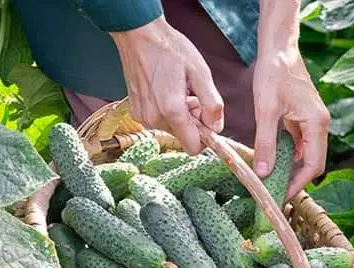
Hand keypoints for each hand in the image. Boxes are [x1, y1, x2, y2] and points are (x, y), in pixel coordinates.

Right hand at [110, 17, 223, 153]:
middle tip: (192, 95)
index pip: (193, 147)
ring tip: (179, 89)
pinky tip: (167, 90)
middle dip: (194, 121)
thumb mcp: (201, 73)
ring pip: (172, 128)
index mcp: (172, 111)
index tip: (206, 116)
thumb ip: (212, 104)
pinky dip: (167, 110)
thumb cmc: (170, 49)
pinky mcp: (136, 111)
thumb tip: (216, 127)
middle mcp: (154, 118)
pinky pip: (160, 120)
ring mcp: (142, 115)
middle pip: (184, 136)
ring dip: (181, 114)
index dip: (205, 136)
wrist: (138, 33)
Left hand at [253, 46, 329, 198]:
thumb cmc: (274, 72)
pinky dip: (290, 155)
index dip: (299, 184)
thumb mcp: (266, 110)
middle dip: (297, 179)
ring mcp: (314, 121)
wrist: (279, 47)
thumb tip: (264, 173)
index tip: (281, 196)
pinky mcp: (305, 117)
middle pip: (314, 162)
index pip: (314, 165)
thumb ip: (266, 143)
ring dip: (293, 168)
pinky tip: (274, 160)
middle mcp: (320, 124)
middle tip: (275, 192)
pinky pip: (301, 143)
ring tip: (273, 181)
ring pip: (308, 154)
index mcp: (317, 123)